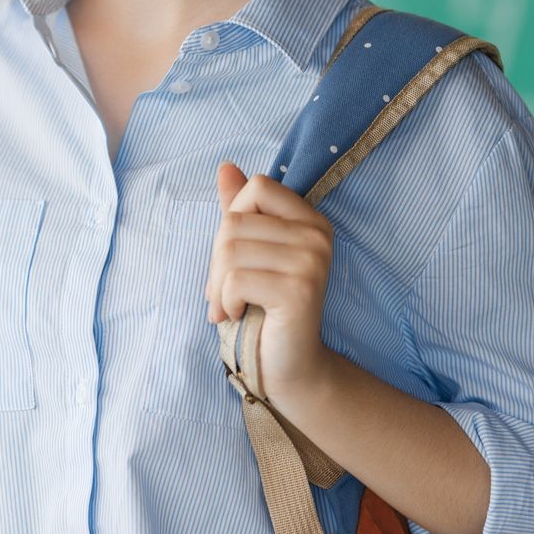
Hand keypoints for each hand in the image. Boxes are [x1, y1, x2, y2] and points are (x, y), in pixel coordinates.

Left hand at [205, 161, 335, 397]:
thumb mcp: (249, 252)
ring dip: (217, 285)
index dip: (232, 219)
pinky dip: (224, 301)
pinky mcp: (300, 291)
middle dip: (216, 260)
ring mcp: (312, 262)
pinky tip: (237, 315)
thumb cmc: (264, 307)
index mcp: (310, 219)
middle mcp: (318, 236)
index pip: (257, 187)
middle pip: (236, 221)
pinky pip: (236, 279)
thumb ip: (240, 209)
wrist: (289, 366)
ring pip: (231, 250)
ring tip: (228, 305)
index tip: (232, 257)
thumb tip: (225, 166)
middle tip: (222, 292)